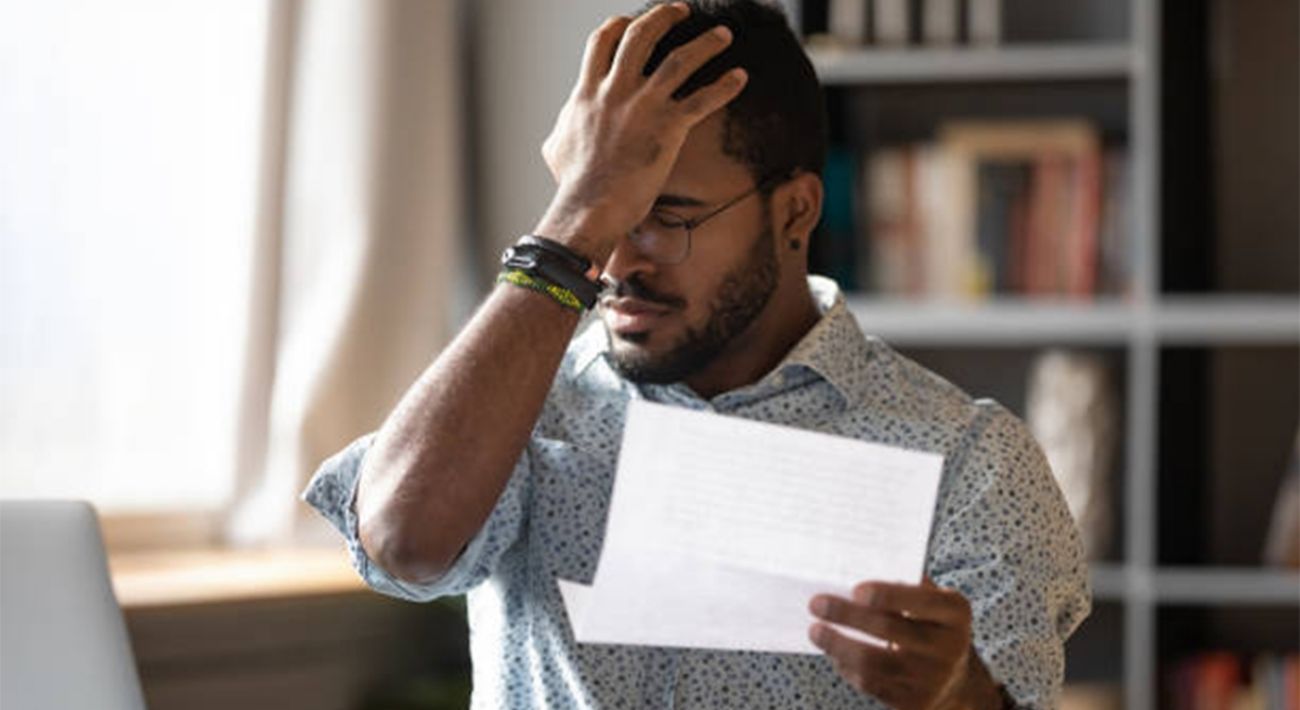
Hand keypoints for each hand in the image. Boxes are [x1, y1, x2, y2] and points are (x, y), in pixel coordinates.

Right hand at [534, 2, 748, 263]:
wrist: (589, 206)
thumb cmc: (573, 184)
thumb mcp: (556, 147)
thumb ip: (563, 127)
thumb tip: (561, 128)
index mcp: (588, 92)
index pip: (601, 42)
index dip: (618, 25)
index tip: (630, 20)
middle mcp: (616, 91)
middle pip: (641, 36)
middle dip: (664, 17)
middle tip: (681, 11)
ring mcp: (643, 107)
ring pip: (680, 60)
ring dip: (705, 43)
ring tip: (723, 34)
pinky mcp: (668, 127)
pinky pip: (702, 99)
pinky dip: (724, 86)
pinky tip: (740, 77)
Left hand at [808, 576, 1001, 708]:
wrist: (956, 681)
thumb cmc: (930, 625)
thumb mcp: (932, 601)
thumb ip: (905, 585)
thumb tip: (853, 570)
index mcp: (955, 613)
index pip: (923, 600)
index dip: (889, 595)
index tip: (856, 590)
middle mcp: (949, 648)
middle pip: (890, 630)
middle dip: (848, 615)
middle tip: (816, 603)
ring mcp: (931, 680)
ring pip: (874, 663)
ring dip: (838, 645)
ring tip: (815, 631)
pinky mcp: (913, 703)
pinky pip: (872, 684)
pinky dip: (848, 667)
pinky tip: (834, 653)